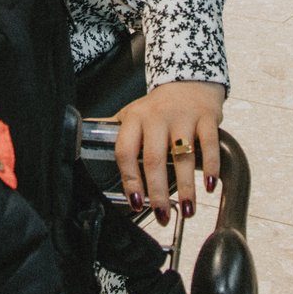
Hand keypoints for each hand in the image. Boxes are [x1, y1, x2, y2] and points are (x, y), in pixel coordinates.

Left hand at [112, 80, 225, 219]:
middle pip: (154, 159)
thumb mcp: (132, 114)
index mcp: (135, 119)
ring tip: (188, 210)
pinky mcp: (207, 117)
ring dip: (187, 187)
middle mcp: (157, 117)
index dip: (130, 180)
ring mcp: (183, 117)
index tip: (137, 202)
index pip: (126, 152)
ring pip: (184, 156)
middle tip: (162, 215)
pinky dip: (211, 167)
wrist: (190, 79)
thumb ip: (114, 132)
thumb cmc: (158, 105)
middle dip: (158, 192)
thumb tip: (81, 142)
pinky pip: (209, 145)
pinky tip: (209, 186)